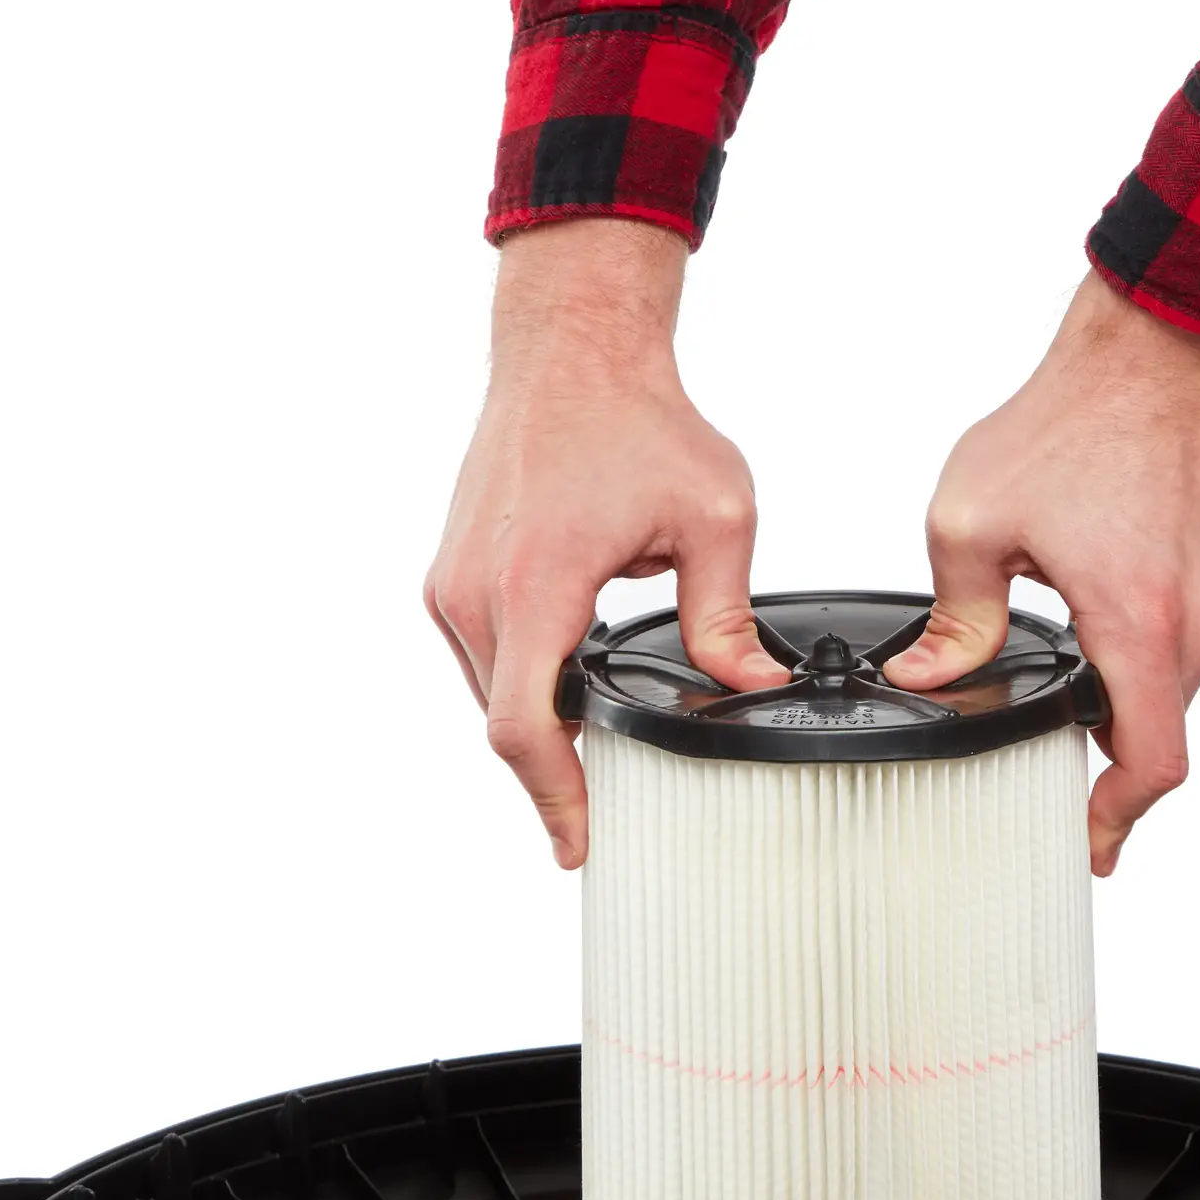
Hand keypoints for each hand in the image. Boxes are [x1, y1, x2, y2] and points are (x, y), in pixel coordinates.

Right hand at [424, 221, 787, 868]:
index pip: (523, 729)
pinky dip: (524, 683)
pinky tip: (572, 683)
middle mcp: (475, 592)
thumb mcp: (714, 517)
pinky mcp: (451, 572)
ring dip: (541, 724)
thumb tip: (749, 687)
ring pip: (490, 693)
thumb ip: (726, 616)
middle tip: (610, 808)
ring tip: (600, 743)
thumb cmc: (636, 421)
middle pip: (507, 723)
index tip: (581, 845)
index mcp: (536, 586)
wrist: (570, 354)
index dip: (554, 800)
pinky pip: (483, 657)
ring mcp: (453, 582)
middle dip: (558, 771)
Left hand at [884, 271, 1199, 875]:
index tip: (1092, 839)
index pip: (1150, 761)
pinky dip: (1196, 598)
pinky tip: (1154, 546)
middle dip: (1114, 704)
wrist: (1157, 344)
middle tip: (1072, 657)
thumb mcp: (972, 523)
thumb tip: (926, 682)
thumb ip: (953, 621)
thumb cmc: (1070, 421)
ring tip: (1109, 568)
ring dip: (1152, 642)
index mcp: (1140, 620)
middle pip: (1165, 708)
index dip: (1119, 815)